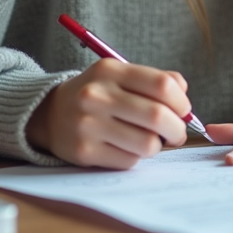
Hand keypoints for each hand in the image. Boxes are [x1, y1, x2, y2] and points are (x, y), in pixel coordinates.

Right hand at [26, 60, 190, 168]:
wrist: (48, 113)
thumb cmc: (96, 94)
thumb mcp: (118, 75)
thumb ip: (153, 80)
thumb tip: (184, 95)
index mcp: (110, 71)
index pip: (162, 84)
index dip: (181, 101)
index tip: (183, 110)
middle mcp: (97, 96)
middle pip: (158, 116)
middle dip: (177, 129)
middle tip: (177, 133)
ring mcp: (88, 125)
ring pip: (147, 144)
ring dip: (157, 145)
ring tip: (149, 140)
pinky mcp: (85, 152)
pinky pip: (130, 161)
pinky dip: (136, 157)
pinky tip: (125, 147)